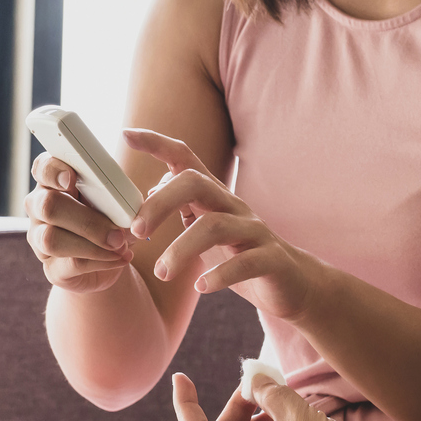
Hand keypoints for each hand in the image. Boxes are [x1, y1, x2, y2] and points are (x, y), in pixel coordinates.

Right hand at [24, 150, 134, 293]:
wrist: (111, 256)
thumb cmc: (110, 218)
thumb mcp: (116, 202)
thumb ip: (115, 197)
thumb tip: (126, 211)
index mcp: (54, 182)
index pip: (42, 168)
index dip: (53, 171)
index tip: (72, 178)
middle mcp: (39, 208)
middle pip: (47, 206)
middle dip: (86, 219)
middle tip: (118, 232)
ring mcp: (40, 239)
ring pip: (52, 239)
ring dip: (93, 244)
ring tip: (121, 246)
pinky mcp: (51, 268)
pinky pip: (70, 264)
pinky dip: (101, 261)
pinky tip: (120, 258)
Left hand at [126, 129, 330, 321]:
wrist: (293, 284)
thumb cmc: (241, 254)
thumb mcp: (208, 228)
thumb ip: (183, 208)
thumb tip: (151, 191)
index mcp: (215, 197)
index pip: (185, 159)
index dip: (157, 144)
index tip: (127, 134)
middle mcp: (234, 206)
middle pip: (195, 183)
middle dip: (160, 203)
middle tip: (137, 231)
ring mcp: (255, 231)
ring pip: (215, 226)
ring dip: (181, 250)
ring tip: (163, 272)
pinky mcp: (272, 259)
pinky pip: (244, 263)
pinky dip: (219, 275)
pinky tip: (201, 286)